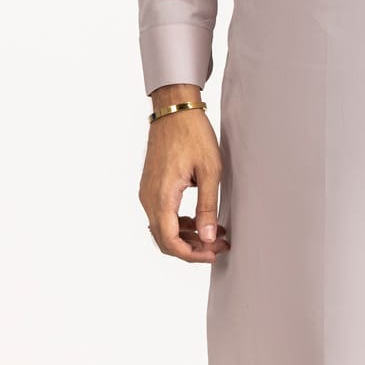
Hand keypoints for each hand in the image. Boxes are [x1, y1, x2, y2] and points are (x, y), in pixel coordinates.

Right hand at [139, 108, 230, 263]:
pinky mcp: (151, 186)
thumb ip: (207, 207)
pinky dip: (180, 223)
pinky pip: (161, 215)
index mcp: (162, 197)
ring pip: (162, 229)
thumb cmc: (193, 134)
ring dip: (187, 236)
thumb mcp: (209, 170)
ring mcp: (147, 192)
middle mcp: (149, 198)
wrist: (175, 109)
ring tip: (214, 233)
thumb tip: (207, 239)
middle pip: (164, 240)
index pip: (170, 242)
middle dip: (192, 248)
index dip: (192, 255)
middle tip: (218, 245)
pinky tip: (200, 219)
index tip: (213, 253)